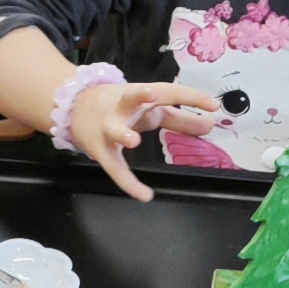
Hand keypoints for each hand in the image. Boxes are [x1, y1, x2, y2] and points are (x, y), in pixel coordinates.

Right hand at [69, 77, 224, 201]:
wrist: (75, 108)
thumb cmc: (122, 107)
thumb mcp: (151, 109)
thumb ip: (181, 119)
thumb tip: (210, 125)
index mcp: (140, 95)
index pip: (168, 92)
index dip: (190, 97)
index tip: (213, 105)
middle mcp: (122, 107)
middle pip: (130, 97)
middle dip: (140, 95)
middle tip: (153, 95)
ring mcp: (108, 127)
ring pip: (113, 129)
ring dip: (122, 133)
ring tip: (132, 141)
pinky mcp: (100, 150)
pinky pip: (114, 167)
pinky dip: (128, 182)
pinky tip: (144, 195)